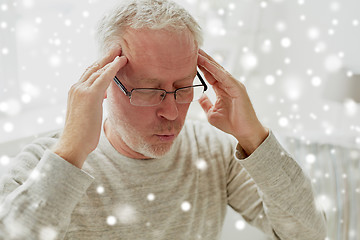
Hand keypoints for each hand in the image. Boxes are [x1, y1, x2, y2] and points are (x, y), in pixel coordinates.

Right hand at [54, 46, 127, 167]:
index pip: (89, 74)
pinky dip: (113, 68)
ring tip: (121, 52)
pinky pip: (103, 77)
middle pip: (93, 68)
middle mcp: (76, 87)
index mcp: (75, 91)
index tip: (110, 58)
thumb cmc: (82, 134)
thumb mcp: (88, 114)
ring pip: (98, 70)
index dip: (101, 65)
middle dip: (106, 57)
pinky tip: (121, 61)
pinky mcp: (89, 96)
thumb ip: (94, 103)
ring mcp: (81, 90)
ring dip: (111, 59)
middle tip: (117, 48)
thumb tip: (103, 98)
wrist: (72, 145)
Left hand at [197, 49, 267, 154]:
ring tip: (196, 52)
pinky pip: (224, 76)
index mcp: (222, 89)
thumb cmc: (231, 124)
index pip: (209, 74)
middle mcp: (228, 84)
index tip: (189, 57)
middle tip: (192, 48)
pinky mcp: (237, 88)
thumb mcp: (211, 113)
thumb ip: (205, 103)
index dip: (199, 65)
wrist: (244, 132)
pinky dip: (214, 69)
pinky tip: (206, 63)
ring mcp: (233, 85)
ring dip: (207, 60)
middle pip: (213, 68)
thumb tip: (198, 96)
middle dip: (203, 58)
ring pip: (218, 69)